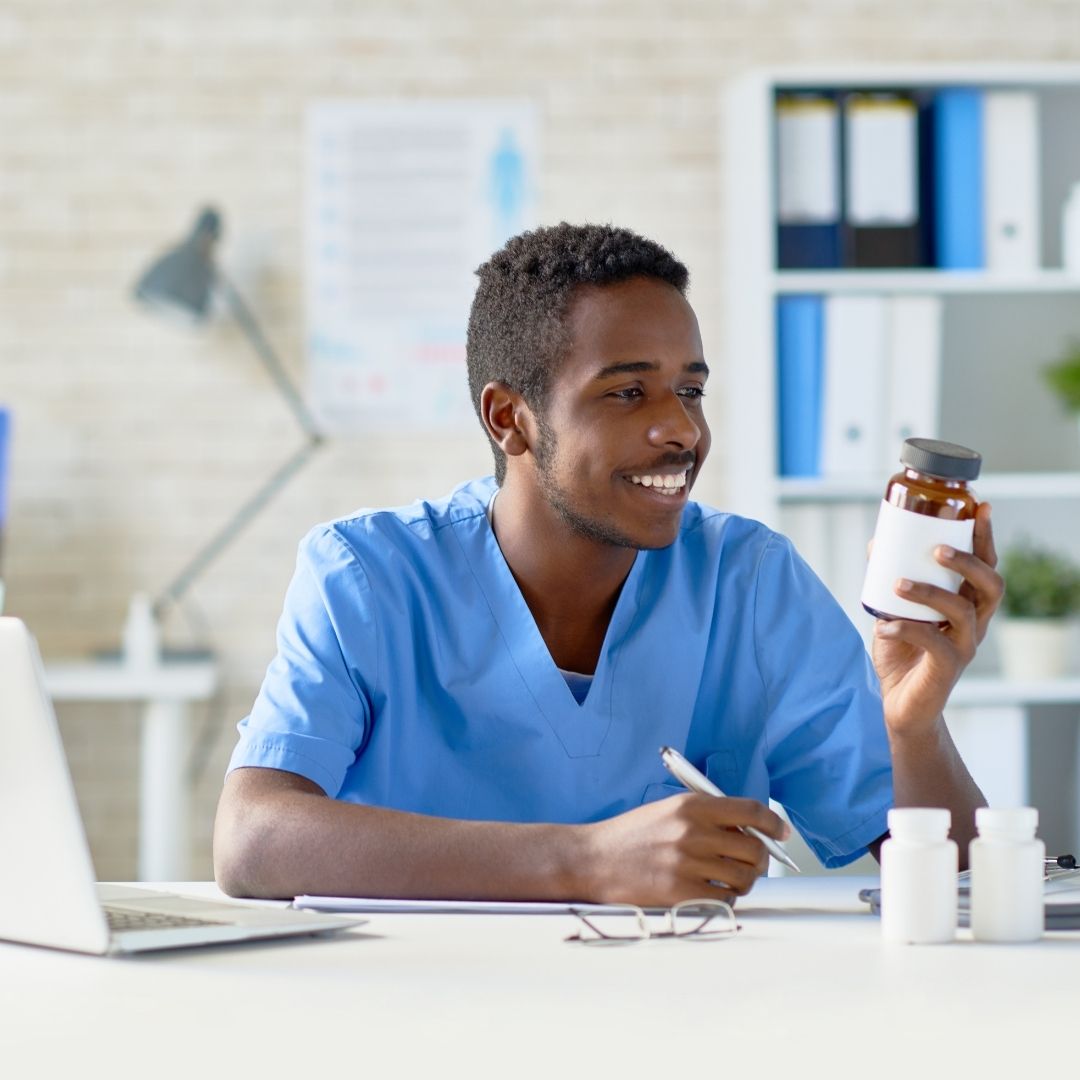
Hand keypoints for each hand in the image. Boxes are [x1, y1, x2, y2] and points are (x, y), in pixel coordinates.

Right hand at [578, 792, 789, 906]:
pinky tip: (709, 891)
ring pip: (744, 878)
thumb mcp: (669, 811)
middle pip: (754, 848)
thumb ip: (707, 817)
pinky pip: (724, 899)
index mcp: (691, 806)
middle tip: (749, 865)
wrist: (592, 859)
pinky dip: (724, 898)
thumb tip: (750, 830)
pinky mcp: (680, 893)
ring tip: (725, 880)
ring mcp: (687, 863)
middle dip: (759, 860)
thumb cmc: (631, 836)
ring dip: (742, 882)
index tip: (781, 834)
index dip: (773, 824)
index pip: (750, 810)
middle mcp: (692, 832)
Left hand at [872, 502, 1003, 737]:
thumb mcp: (892, 609)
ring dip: (930, 592)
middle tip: (936, 548)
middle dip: (968, 561)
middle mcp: (973, 623)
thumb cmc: (900, 653)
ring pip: (962, 611)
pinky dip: (906, 629)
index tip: (979, 506)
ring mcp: (964, 647)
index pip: (986, 564)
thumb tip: (876, 542)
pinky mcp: (947, 669)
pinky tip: (883, 625)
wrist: (897, 705)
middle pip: (991, 585)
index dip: (986, 536)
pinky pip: (934, 644)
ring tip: (898, 583)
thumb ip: (888, 579)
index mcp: (966, 603)